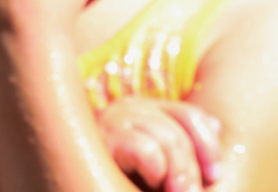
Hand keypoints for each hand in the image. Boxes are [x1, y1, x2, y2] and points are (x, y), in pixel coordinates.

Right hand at [99, 97, 222, 191]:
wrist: (74, 179)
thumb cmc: (116, 175)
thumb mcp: (154, 159)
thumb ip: (181, 141)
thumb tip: (216, 125)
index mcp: (142, 109)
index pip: (189, 114)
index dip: (209, 142)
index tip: (216, 174)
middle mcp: (125, 108)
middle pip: (179, 131)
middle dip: (191, 167)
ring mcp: (111, 121)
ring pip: (167, 141)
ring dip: (177, 174)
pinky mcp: (100, 139)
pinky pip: (146, 150)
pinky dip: (154, 170)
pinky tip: (146, 181)